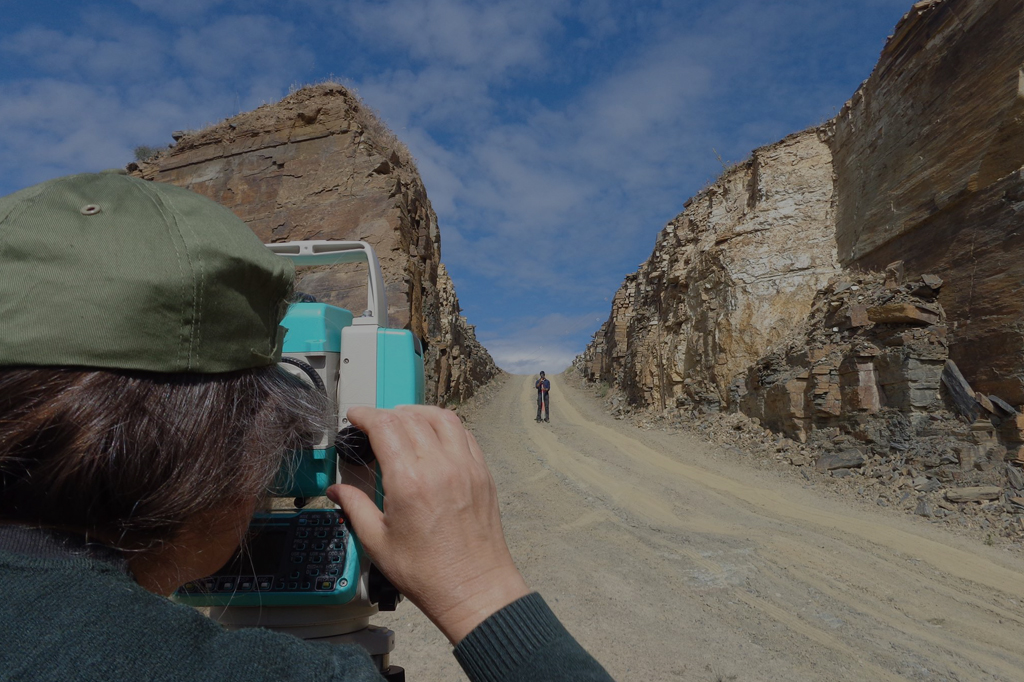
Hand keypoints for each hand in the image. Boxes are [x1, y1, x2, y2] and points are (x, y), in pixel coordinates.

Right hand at [327, 405, 529, 643]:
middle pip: (410, 417)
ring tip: (402, 421)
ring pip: (441, 417)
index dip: (365, 414)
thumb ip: (355, 507)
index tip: (355, 415)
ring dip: (417, 413)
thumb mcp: (378, 542)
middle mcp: (440, 466)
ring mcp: (466, 466)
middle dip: (386, 414)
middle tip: (373, 424)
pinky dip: (445, 425)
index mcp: (410, 481)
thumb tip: (335, 491)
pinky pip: (464, 434)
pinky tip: (433, 435)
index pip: (385, 426)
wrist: (473, 588)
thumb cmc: (427, 572)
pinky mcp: (482, 473)